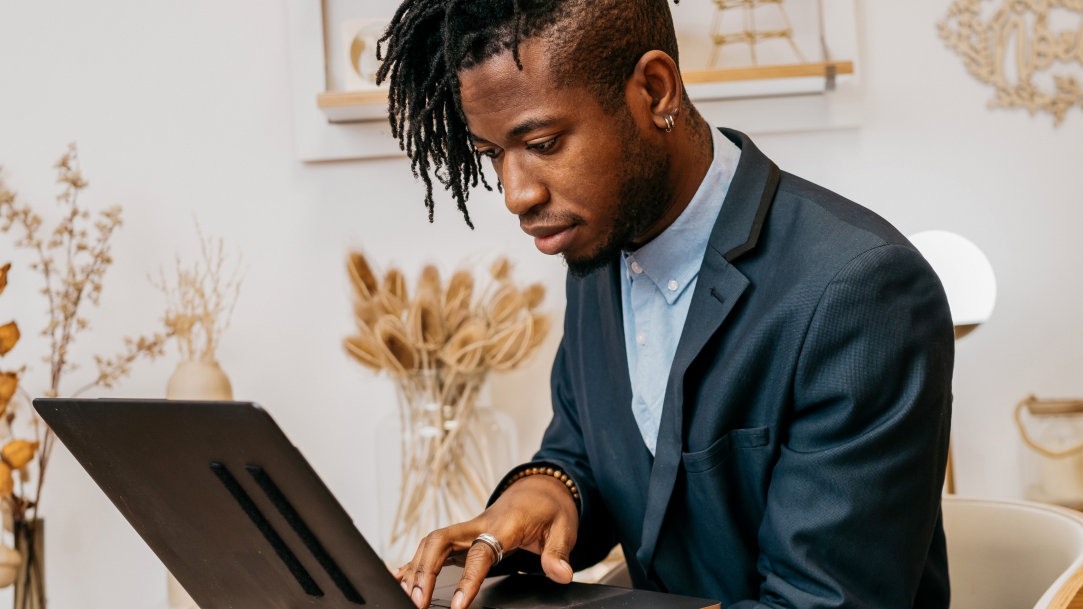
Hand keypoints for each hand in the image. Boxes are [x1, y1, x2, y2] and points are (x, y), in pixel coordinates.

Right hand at [395, 474, 578, 608]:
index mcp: (504, 524)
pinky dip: (416, 562)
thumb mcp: (564, 527)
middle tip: (418, 601)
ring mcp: (468, 530)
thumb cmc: (549, 508)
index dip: (467, 578)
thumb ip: (558, 553)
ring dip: (416, 568)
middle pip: (440, 540)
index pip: (481, 551)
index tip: (457, 605)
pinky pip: (434, 547)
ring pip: (431, 543)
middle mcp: (478, 525)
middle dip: (424, 570)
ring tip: (408, 596)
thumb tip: (560, 575)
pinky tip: (401, 577)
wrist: (540, 488)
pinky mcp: (463, 537)